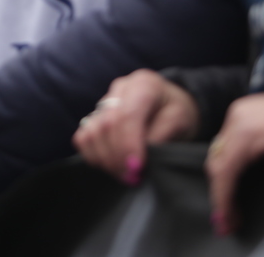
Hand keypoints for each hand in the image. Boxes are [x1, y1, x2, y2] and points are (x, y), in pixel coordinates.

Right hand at [73, 69, 199, 183]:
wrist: (170, 102)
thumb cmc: (177, 111)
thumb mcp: (181, 119)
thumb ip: (161, 134)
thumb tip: (140, 155)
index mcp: (143, 85)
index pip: (127, 115)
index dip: (128, 145)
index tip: (137, 169)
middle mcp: (119, 90)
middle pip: (106, 125)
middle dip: (116, 157)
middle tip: (132, 178)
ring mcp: (103, 101)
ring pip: (90, 132)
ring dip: (104, 159)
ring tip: (123, 174)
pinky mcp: (94, 115)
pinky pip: (82, 137)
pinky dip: (92, 154)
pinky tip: (110, 165)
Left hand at [206, 92, 263, 235]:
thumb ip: (257, 145)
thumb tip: (247, 169)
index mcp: (239, 114)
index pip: (221, 152)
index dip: (220, 180)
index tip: (224, 203)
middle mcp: (234, 116)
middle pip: (217, 160)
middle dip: (218, 190)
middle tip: (224, 217)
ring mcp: (239, 124)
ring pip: (220, 167)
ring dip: (222, 195)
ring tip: (228, 218)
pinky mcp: (248, 134)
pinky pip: (230, 168)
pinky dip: (227, 189)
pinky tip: (230, 205)